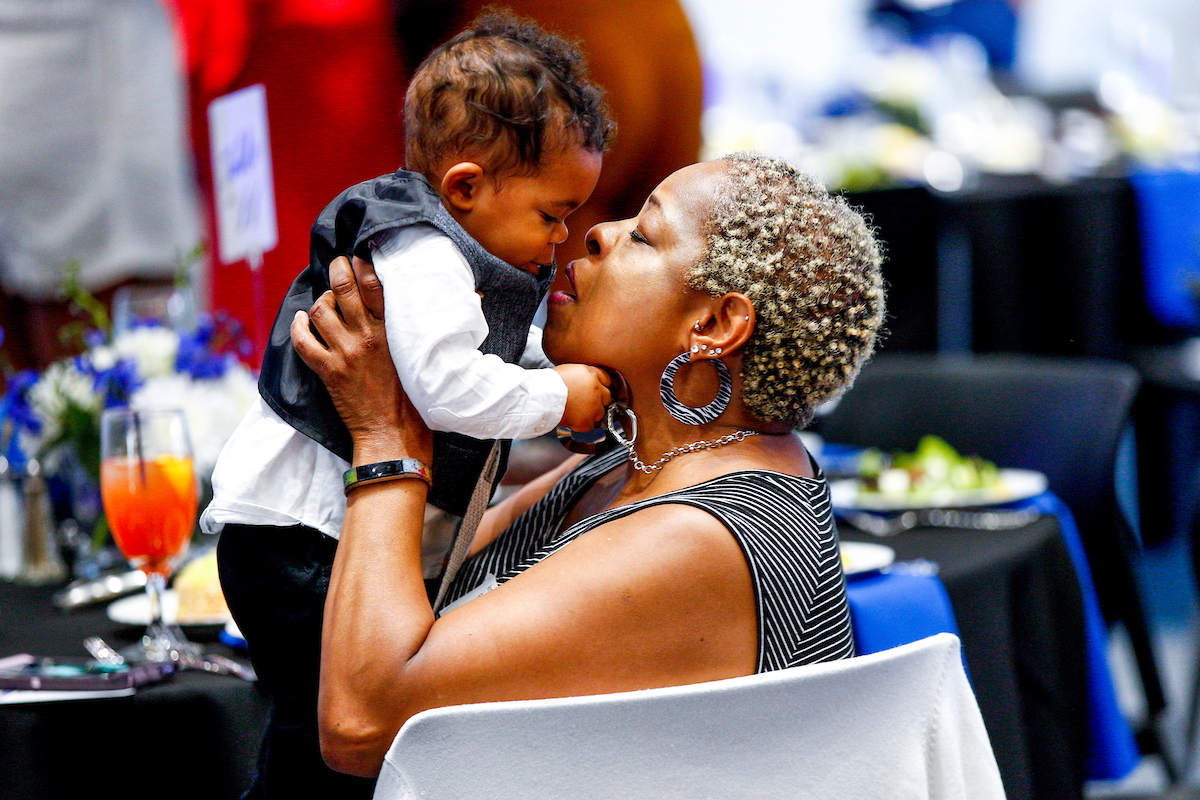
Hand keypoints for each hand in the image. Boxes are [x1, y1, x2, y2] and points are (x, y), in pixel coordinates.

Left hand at [292, 256, 432, 463]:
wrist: (395, 435)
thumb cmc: (418, 400)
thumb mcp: (434, 356)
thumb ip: (445, 325)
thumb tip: (479, 292)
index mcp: (394, 331)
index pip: (375, 286)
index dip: (364, 266)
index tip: (360, 257)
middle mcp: (368, 337)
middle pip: (343, 289)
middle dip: (337, 270)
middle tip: (337, 264)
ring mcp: (346, 353)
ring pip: (321, 311)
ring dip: (321, 302)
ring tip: (325, 302)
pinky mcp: (329, 372)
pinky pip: (303, 342)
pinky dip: (298, 327)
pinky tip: (300, 321)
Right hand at [554, 364, 612, 431]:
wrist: (542, 397)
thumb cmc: (549, 383)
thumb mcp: (569, 370)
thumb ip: (583, 375)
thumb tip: (585, 380)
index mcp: (592, 375)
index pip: (607, 379)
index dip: (602, 385)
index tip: (599, 389)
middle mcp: (597, 390)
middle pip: (607, 397)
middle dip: (599, 400)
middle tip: (587, 402)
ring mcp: (593, 407)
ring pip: (601, 413)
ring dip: (592, 413)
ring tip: (578, 412)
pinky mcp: (586, 421)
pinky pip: (590, 425)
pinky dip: (583, 424)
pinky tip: (574, 419)